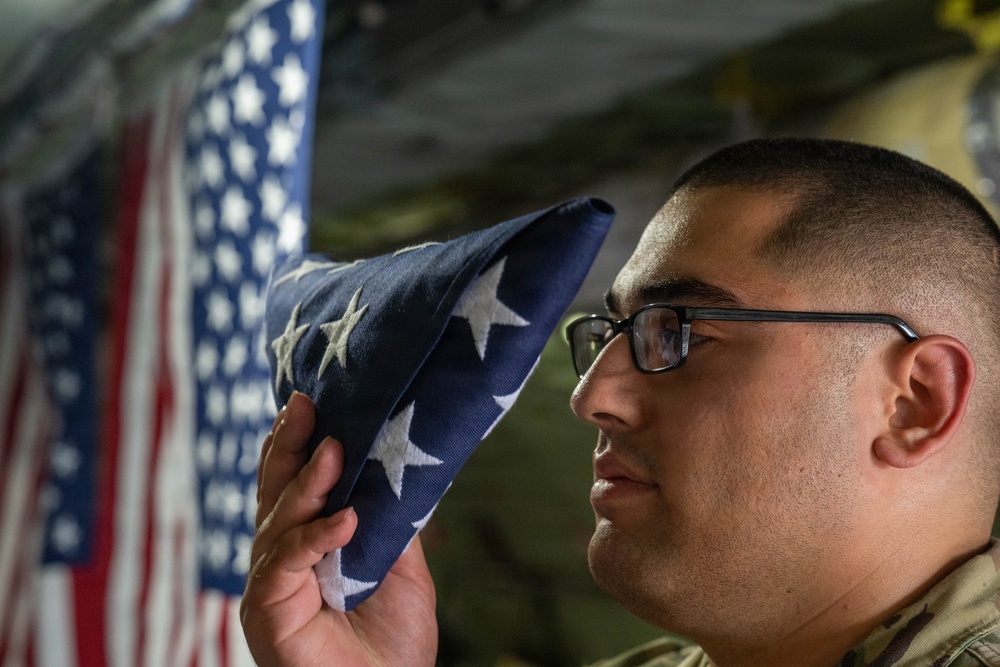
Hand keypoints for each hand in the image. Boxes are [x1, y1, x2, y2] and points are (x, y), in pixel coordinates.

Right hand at [241, 391, 437, 665]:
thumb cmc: (393, 647)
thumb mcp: (401, 571)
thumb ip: (389, 525)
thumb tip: (396, 473)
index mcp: (307, 548)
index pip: (294, 487)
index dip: (298, 446)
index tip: (312, 403)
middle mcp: (282, 561)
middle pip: (276, 492)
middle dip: (288, 446)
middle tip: (304, 404)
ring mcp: (272, 585)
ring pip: (279, 521)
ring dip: (308, 484)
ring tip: (335, 449)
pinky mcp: (267, 612)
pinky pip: (286, 564)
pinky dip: (316, 537)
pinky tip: (346, 519)